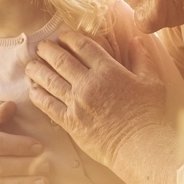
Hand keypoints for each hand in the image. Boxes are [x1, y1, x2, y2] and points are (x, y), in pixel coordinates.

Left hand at [26, 31, 181, 172]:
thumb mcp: (152, 81)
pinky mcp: (70, 122)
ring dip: (36, 70)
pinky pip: (47, 105)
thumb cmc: (149, 114)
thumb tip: (136, 38)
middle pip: (60, 60)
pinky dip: (37, 95)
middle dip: (47, 50)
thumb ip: (142, 58)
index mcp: (108, 70)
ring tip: (30, 65)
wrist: (140, 146)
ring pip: (49, 80)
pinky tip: (33, 89)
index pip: (82, 45)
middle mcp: (89, 84)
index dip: (68, 37)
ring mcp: (77, 103)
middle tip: (40, 46)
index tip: (62, 36)